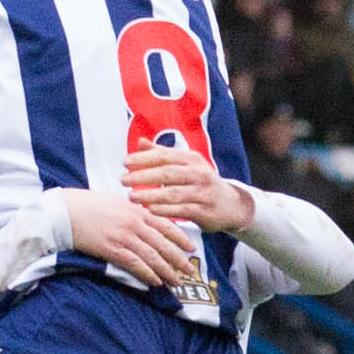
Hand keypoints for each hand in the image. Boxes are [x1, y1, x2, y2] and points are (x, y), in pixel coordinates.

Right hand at [56, 185, 200, 289]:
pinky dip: (147, 274)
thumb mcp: (115, 203)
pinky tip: (156, 282)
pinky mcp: (112, 249)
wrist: (65, 211)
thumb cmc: (87, 205)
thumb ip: (132, 211)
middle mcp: (134, 223)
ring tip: (176, 282)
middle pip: (163, 243)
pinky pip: (135, 264)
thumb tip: (144, 219)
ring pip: (152, 256)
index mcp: (136, 210)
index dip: (181, 238)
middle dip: (179, 259)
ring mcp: (124, 236)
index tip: (192, 247)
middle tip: (191, 271)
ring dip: (166, 271)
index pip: (166, 225)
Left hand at [126, 142, 252, 232]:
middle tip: (123, 180)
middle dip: (143, 176)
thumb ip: (163, 154)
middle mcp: (199, 173)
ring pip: (172, 193)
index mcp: (192, 159)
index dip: (144, 158)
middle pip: (167, 173)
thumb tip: (140, 142)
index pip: (165, 156)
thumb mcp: (186, 165)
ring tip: (131, 197)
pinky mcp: (204, 211)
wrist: (231, 205)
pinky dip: (163, 211)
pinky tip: (148, 210)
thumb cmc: (201, 182)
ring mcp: (202, 192)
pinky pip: (180, 210)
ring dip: (149, 195)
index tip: (125, 162)